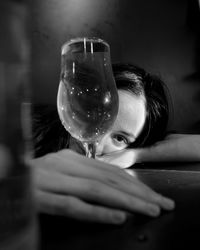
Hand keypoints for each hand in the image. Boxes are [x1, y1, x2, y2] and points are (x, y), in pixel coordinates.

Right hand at [29, 149, 174, 223]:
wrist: (6, 176)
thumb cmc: (35, 180)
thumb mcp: (61, 173)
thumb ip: (83, 176)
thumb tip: (111, 184)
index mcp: (70, 159)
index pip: (109, 171)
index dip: (135, 183)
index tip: (155, 194)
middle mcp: (63, 165)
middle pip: (108, 179)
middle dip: (139, 192)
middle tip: (163, 204)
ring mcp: (52, 180)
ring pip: (96, 190)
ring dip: (127, 201)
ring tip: (151, 210)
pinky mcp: (40, 198)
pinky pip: (73, 205)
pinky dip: (97, 212)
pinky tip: (119, 217)